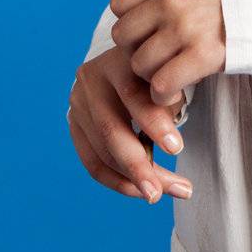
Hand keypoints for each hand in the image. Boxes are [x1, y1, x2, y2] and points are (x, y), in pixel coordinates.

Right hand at [67, 44, 193, 202]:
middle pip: (111, 130)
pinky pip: (93, 163)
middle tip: (160, 192)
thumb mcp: (168, 72)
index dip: (154, 123)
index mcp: (117, 57)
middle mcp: (92, 78)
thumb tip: (171, 138)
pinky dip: (117, 181)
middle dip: (138, 166)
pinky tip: (139, 191)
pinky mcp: (74, 125)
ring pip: (102, 153)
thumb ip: (169, 97)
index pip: (132, 94)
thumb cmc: (159, 69)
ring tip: (160, 194)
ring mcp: (78, 103)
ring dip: (132, 181)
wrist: (132, 61)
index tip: (177, 149)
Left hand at [109, 0, 226, 104]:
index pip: (119, 5)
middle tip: (155, 56)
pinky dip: (162, 94)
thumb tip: (133, 7)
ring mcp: (185, 27)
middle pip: (123, 36)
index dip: (129, 22)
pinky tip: (174, 90)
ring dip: (149, 75)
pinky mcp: (201, 55)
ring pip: (138, 64)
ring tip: (167, 73)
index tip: (144, 31)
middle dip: (135, 50)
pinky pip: (160, 85)